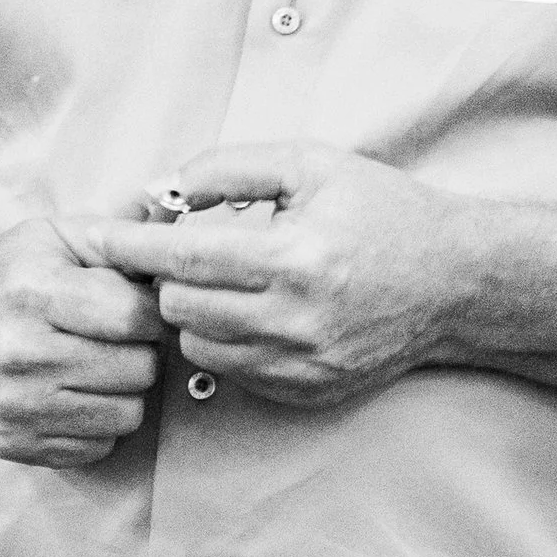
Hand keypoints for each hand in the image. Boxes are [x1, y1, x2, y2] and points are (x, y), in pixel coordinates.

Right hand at [0, 215, 167, 467]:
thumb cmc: (20, 272)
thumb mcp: (63, 234)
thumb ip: (124, 239)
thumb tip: (177, 259)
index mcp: (31, 292)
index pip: (132, 317)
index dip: (153, 311)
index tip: (143, 305)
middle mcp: (16, 353)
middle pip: (137, 369)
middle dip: (142, 350)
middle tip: (118, 337)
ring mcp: (11, 405)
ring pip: (127, 415)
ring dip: (125, 390)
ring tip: (99, 363)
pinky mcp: (12, 442)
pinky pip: (99, 447)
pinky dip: (100, 421)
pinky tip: (76, 391)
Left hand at [91, 147, 556, 413]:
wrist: (456, 281)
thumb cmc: (384, 212)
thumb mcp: (313, 165)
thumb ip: (233, 168)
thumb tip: (166, 188)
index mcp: (296, 257)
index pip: (185, 259)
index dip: (132, 247)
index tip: (99, 236)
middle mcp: (297, 319)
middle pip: (179, 308)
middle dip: (167, 278)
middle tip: (176, 251)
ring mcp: (303, 364)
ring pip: (199, 345)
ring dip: (193, 311)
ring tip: (220, 280)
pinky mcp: (308, 392)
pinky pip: (232, 372)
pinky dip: (226, 341)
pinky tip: (251, 311)